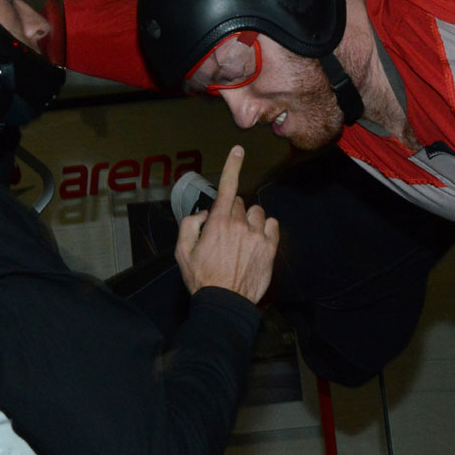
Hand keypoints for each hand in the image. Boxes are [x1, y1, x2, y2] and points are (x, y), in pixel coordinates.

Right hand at [175, 146, 277, 302]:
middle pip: (238, 203)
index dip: (232, 166)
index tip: (238, 150)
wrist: (225, 304)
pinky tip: (256, 242)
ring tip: (242, 240)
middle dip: (231, 212)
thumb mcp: (182, 252)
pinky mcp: (270, 247)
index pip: (226, 187)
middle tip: (225, 234)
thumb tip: (204, 214)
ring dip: (249, 220)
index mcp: (217, 223)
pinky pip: (271, 225)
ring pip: (256, 213)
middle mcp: (239, 225)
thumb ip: (189, 225)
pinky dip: (264, 229)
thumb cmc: (202, 279)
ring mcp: (257, 235)